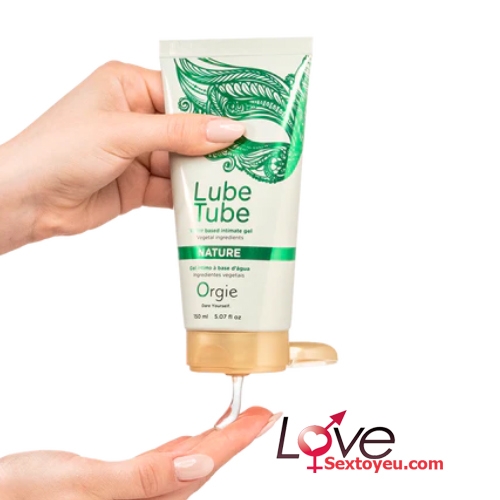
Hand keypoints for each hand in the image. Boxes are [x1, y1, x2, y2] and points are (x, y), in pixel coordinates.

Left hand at [0, 61, 244, 253]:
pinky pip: (173, 188)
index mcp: (128, 87)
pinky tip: (213, 199)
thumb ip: (178, 133)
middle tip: (254, 151)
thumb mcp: (123, 133)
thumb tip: (228, 130)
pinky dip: (191, 196)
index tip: (248, 116)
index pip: (183, 91)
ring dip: (207, 172)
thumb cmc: (58, 150)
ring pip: (184, 161)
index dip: (215, 105)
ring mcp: (138, 153)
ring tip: (241, 179)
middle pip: (189, 128)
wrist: (27, 201)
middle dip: (216, 143)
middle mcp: (136, 118)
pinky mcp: (139, 184)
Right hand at [0, 407, 279, 499]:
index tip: (264, 416)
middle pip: (203, 463)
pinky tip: (192, 440)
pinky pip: (166, 462)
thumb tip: (199, 468)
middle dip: (236, 437)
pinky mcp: (122, 481)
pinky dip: (186, 446)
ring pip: (188, 462)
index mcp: (147, 498)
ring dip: (216, 439)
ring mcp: (136, 489)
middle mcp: (148, 497)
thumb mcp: (86, 486)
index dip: (238, 438)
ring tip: (239, 421)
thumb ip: (145, 479)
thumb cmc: (26, 497)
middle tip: (261, 413)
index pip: (205, 464)